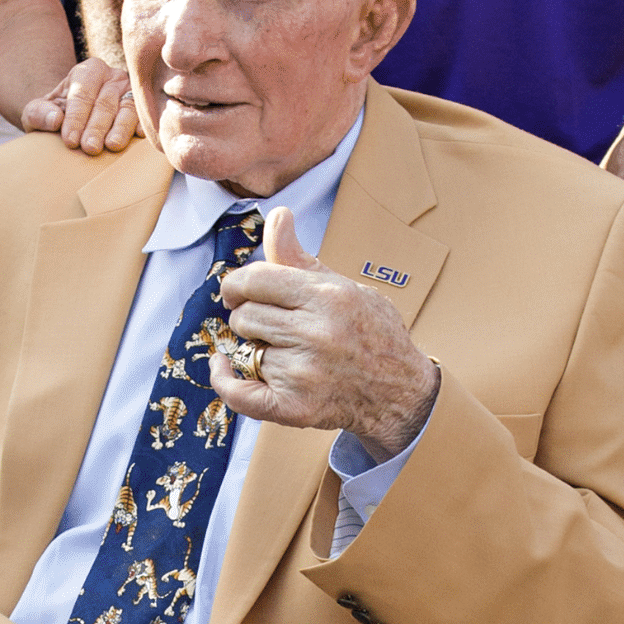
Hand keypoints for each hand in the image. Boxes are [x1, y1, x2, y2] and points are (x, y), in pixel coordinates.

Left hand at [20, 58, 137, 155]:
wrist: (74, 120)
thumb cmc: (56, 115)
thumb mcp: (37, 112)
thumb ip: (38, 113)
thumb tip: (55, 119)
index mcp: (88, 70)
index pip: (82, 93)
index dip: (76, 117)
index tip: (70, 140)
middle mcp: (113, 76)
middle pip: (105, 102)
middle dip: (96, 126)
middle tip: (90, 148)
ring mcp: (131, 91)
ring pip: (127, 108)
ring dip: (120, 128)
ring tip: (113, 146)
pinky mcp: (144, 108)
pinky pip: (144, 115)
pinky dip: (142, 125)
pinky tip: (139, 137)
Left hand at [213, 207, 437, 455]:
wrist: (400, 391)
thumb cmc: (370, 332)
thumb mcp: (342, 287)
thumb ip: (298, 258)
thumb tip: (277, 215)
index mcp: (328, 297)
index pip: (255, 279)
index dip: (236, 284)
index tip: (236, 292)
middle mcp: (316, 334)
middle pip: (246, 315)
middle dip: (250, 317)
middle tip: (271, 325)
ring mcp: (304, 374)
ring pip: (246, 349)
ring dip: (255, 348)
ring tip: (282, 350)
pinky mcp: (295, 407)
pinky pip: (237, 393)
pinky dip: (224, 380)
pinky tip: (223, 366)